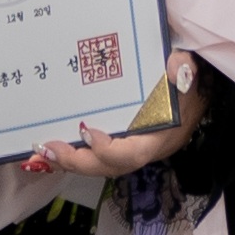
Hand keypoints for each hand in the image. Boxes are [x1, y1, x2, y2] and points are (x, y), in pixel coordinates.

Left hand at [20, 55, 199, 182]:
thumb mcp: (192, 71)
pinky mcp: (118, 145)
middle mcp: (144, 149)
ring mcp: (130, 149)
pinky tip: (49, 150)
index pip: (134, 153)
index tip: (88, 132)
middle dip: (78, 161)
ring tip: (41, 150)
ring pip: (99, 165)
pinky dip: (72, 155)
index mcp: (161, 135)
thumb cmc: (188, 83)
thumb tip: (176, 67)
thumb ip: (185, 68)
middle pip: (110, 166)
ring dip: (69, 161)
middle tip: (49, 148)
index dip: (110, 149)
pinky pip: (94, 157)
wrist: (193, 94)